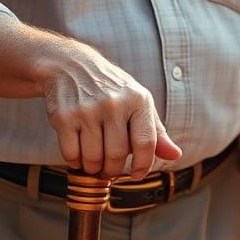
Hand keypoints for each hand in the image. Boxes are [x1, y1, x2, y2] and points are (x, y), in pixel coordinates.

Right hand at [42, 42, 180, 179]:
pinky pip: (71, 154)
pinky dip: (75, 162)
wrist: (72, 66)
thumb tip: (175, 156)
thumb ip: (157, 132)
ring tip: (94, 161)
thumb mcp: (139, 103)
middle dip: (113, 170)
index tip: (136, 174)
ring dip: (93, 168)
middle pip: (117, 155)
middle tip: (109, 169)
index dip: (143, 165)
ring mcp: (88, 110)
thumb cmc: (112, 90)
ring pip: (93, 158)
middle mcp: (114, 104)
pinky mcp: (64, 117)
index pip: (146, 143)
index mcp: (138, 100)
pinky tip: (79, 154)